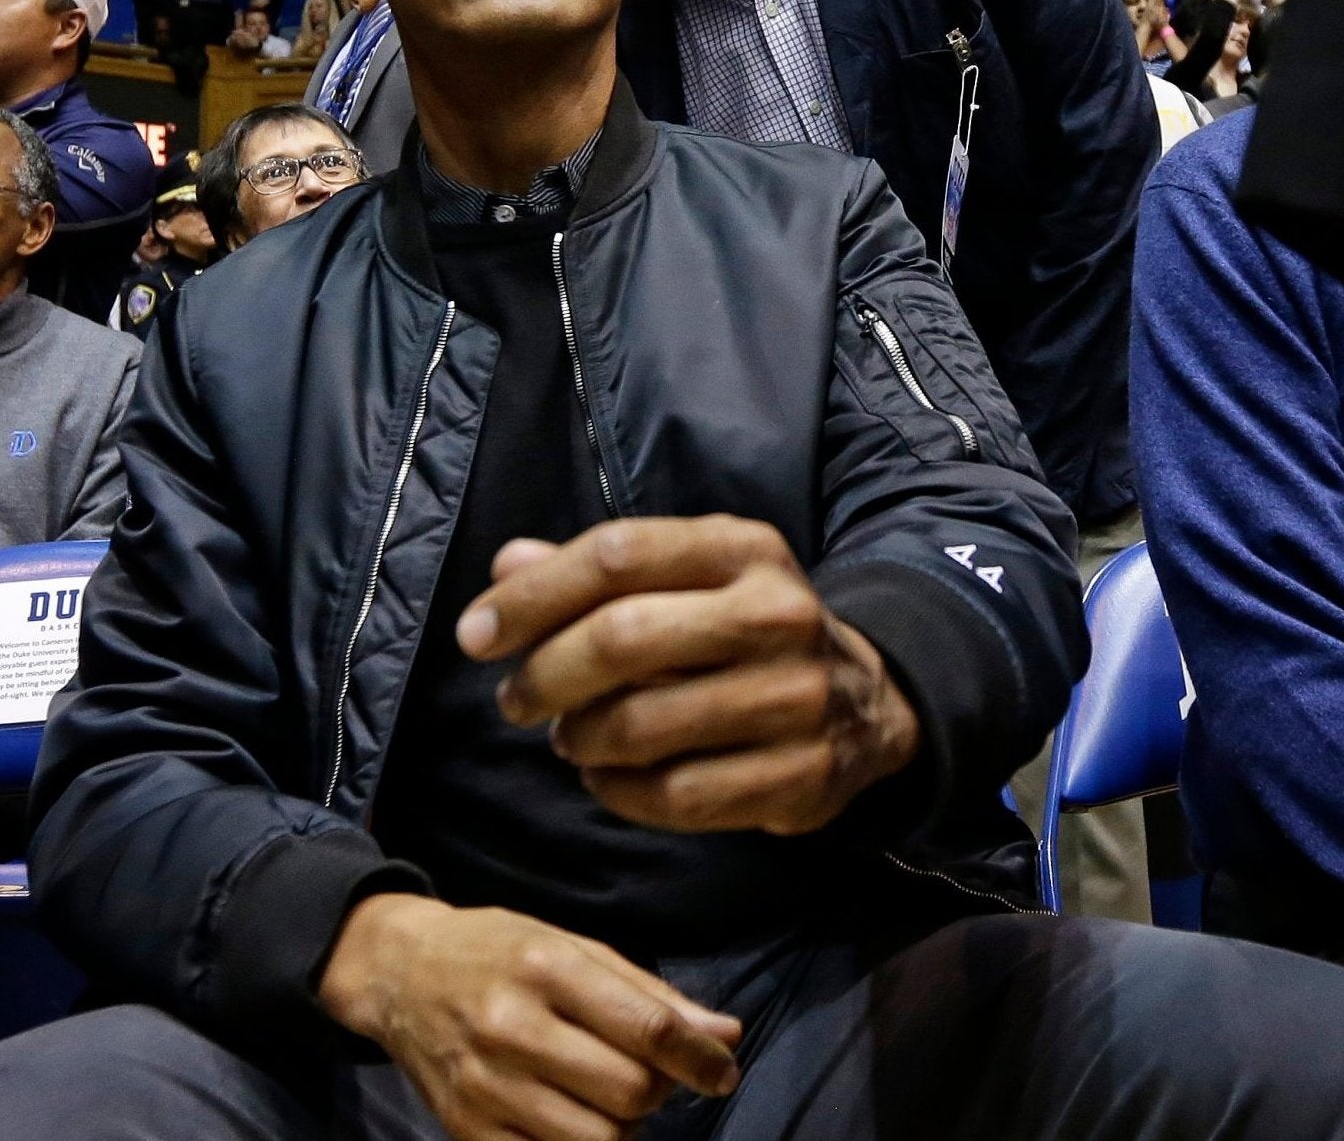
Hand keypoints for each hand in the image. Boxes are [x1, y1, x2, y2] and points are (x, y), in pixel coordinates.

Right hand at [319, 895, 740, 1140]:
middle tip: (645, 1071)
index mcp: (545, 965)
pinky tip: (570, 1114)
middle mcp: (512, 1025)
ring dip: (623, 1125)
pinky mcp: (466, 1130)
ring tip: (606, 1095)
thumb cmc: (499, 951)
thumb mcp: (571, 946)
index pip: (647, 1029)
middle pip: (631, 1092)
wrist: (399, 973)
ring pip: (600, 1140)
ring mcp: (485, 1084)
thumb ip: (649, 993)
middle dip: (658, 1089)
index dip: (701, 1059)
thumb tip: (726, 1036)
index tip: (722, 1070)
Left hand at [459, 517, 920, 836]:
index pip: (616, 555)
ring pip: (644, 725)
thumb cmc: (739, 631)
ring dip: (580, 739)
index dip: (532, 597)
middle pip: (623, 638)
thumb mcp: (682, 580)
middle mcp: (777, 613)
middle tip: (513, 699)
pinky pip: (680, 796)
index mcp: (741, 548)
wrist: (867, 701)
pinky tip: (608, 779)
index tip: (476, 635)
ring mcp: (798, 697)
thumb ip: (593, 573)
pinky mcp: (805, 774)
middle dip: (545, 675)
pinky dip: (621, 793)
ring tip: (566, 738)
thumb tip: (506, 564)